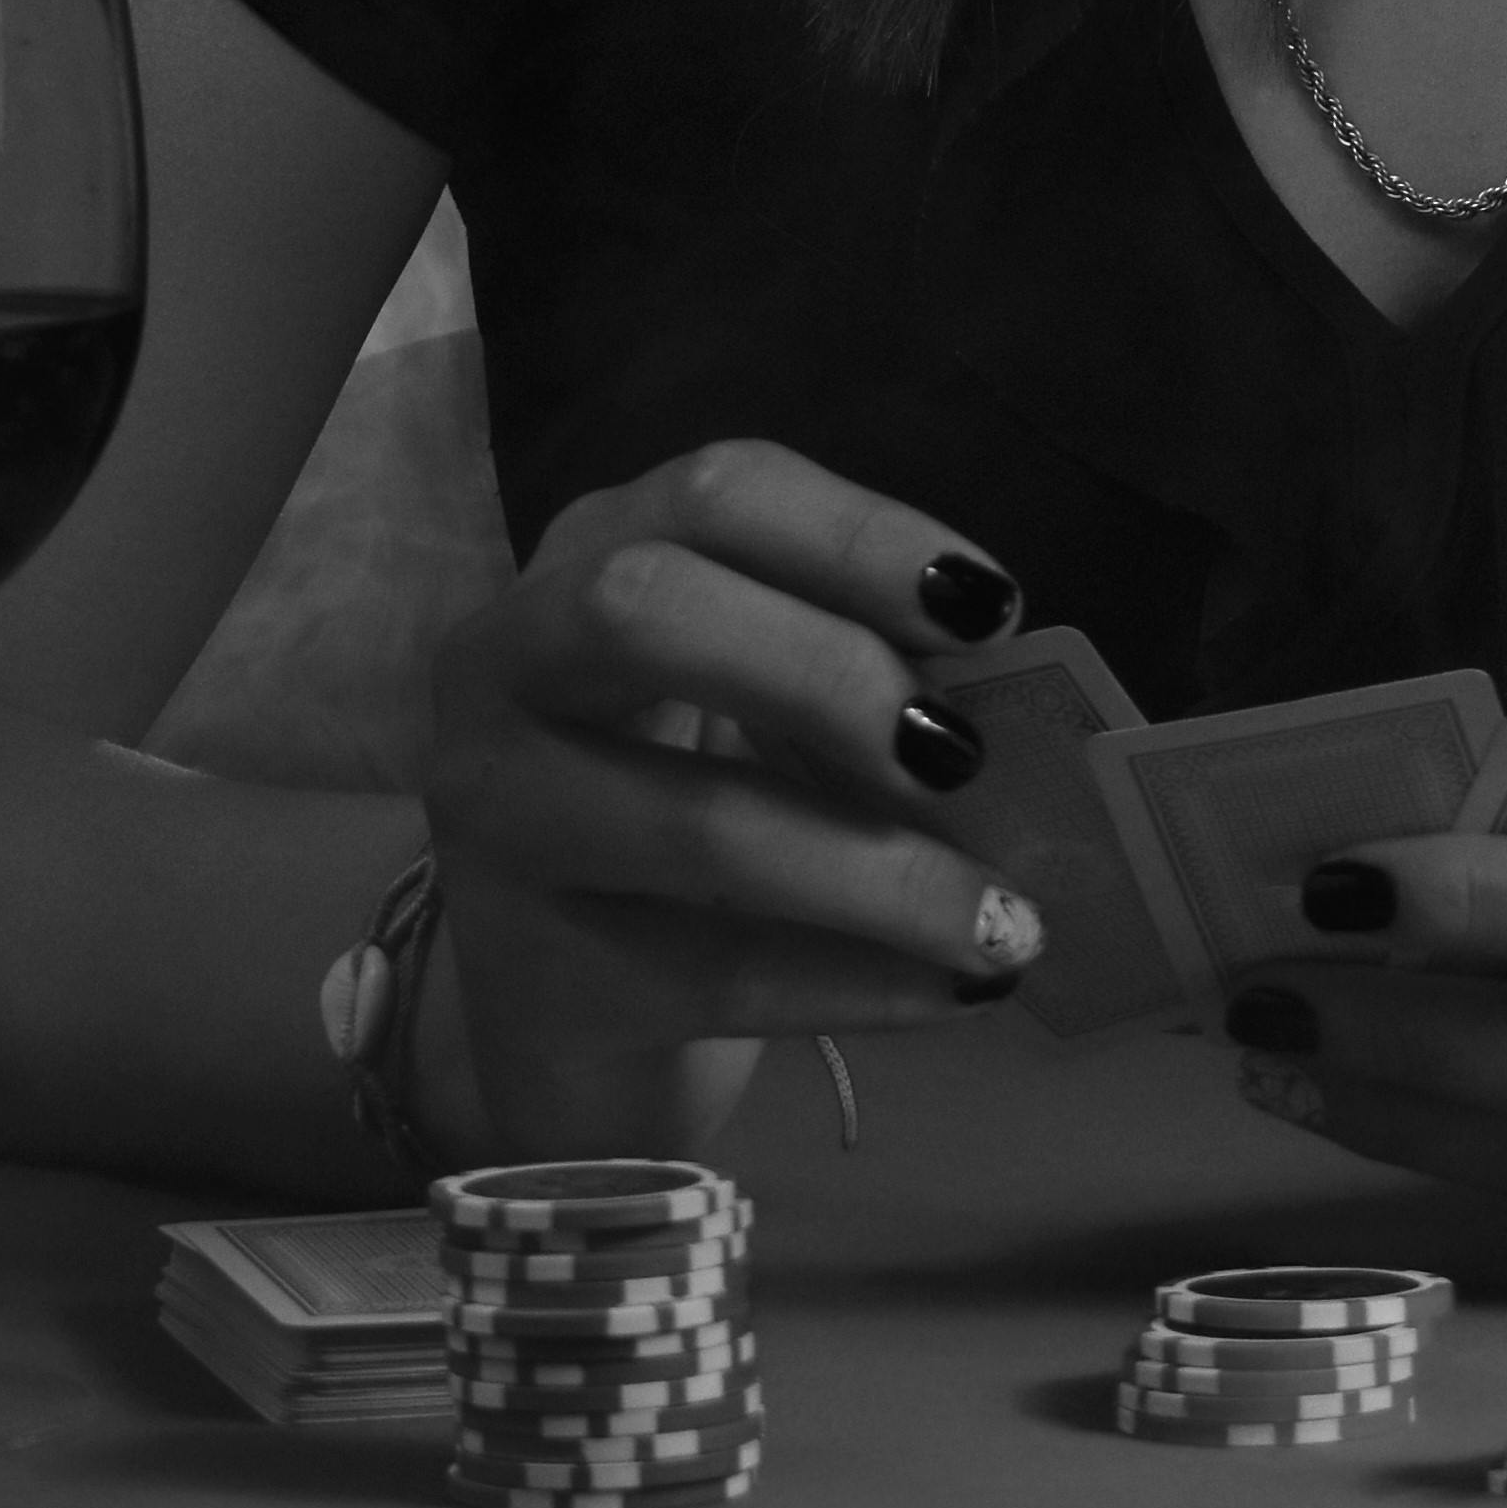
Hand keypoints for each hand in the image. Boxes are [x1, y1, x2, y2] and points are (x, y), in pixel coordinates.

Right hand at [418, 440, 1049, 1156]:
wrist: (560, 1014)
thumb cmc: (681, 815)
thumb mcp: (744, 710)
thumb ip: (842, 666)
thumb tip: (1000, 687)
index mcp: (580, 564)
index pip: (712, 493)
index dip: (858, 536)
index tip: (993, 611)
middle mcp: (502, 670)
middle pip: (646, 607)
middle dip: (826, 670)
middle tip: (961, 755)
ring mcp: (495, 828)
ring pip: (697, 824)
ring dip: (885, 873)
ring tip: (1011, 925)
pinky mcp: (534, 979)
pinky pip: (718, 974)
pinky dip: (859, 981)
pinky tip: (958, 991)